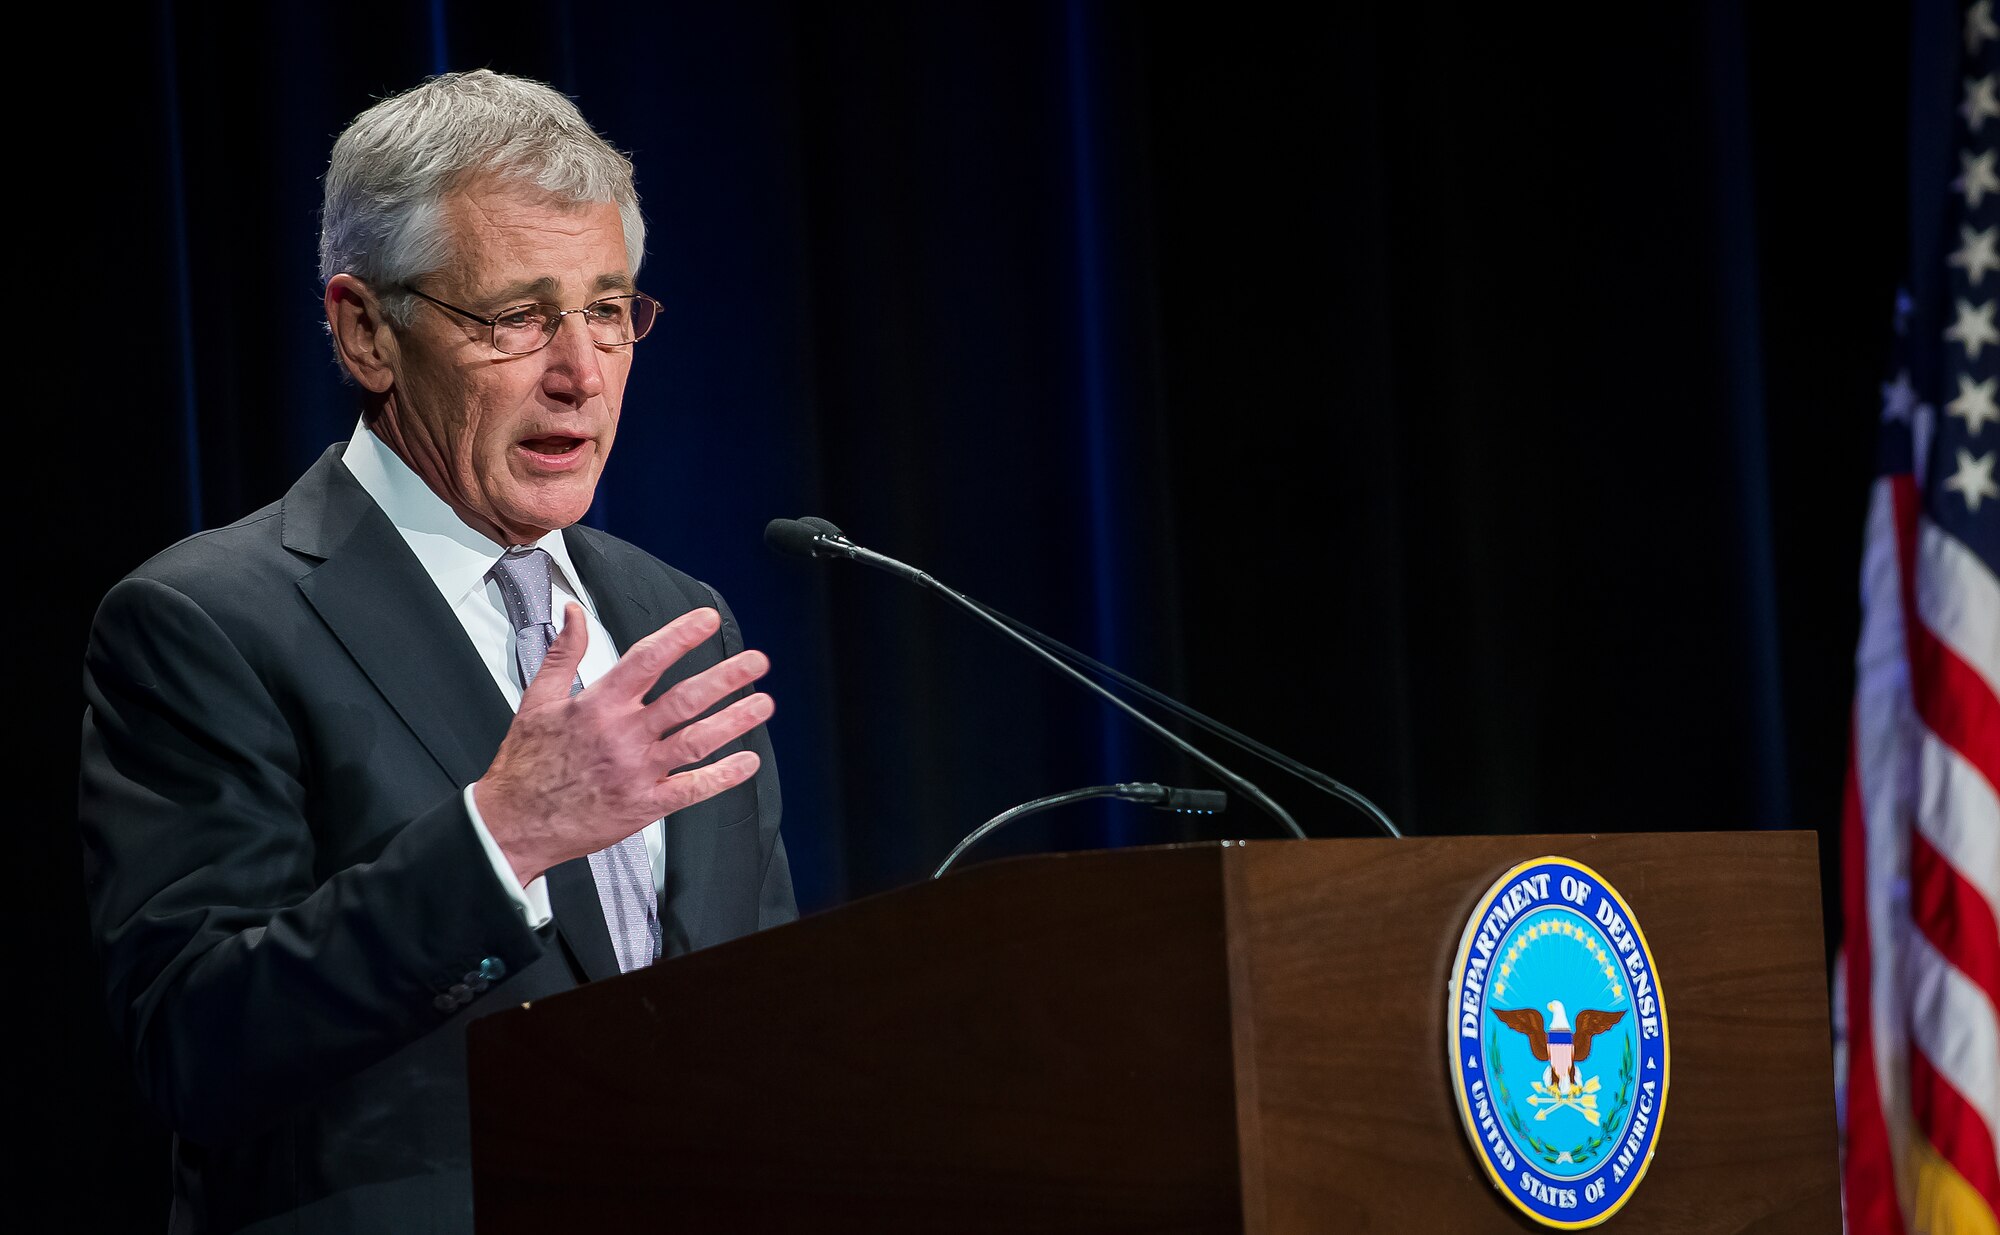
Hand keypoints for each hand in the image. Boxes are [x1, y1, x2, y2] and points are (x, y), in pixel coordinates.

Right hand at [474, 604, 773, 884]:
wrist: (514, 824)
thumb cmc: (526, 763)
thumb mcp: (537, 699)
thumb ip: (563, 652)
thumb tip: (574, 612)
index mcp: (597, 704)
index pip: (648, 659)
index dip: (681, 636)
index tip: (708, 620)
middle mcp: (622, 735)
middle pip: (685, 699)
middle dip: (725, 677)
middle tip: (756, 662)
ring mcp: (636, 771)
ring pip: (696, 741)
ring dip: (735, 721)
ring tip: (763, 703)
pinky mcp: (644, 806)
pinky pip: (692, 789)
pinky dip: (723, 776)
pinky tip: (748, 761)